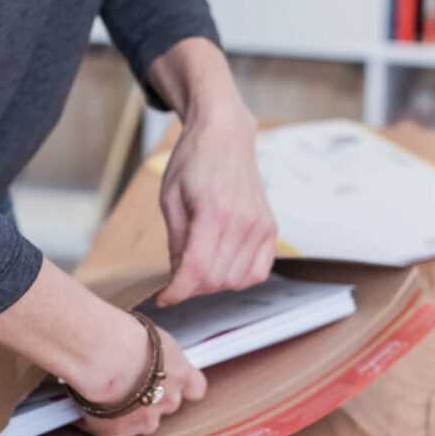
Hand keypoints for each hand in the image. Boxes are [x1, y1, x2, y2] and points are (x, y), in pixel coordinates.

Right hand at [76, 322, 206, 435]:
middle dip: (150, 397)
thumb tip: (146, 357)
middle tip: (127, 382)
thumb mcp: (152, 337)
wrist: (102, 357)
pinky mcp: (120, 433)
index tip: (170, 379)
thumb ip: (157, 355)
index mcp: (181, 374)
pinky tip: (89, 406)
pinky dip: (101, 423)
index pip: (196, 388)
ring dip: (128, 414)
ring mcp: (146, 421)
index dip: (183, 386)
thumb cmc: (125, 337)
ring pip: (141, 422)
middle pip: (165, 405)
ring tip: (106, 395)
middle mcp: (169, 401)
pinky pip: (113, 431)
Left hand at [155, 103, 276, 306]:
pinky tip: (224, 264)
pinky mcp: (270, 229)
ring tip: (200, 266)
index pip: (195, 269)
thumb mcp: (170, 199)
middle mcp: (243, 221)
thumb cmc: (194, 161)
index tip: (164, 298)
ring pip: (236, 280)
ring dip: (214, 283)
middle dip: (192, 286)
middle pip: (216, 279)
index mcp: (213, 211)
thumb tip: (178, 277)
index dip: (176, 292)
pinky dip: (239, 277)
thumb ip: (176, 242)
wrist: (225, 136)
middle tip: (178, 276)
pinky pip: (258, 272)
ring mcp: (261, 226)